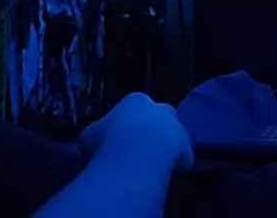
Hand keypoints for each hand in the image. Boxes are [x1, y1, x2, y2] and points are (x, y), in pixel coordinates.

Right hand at [79, 93, 193, 171]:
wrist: (135, 156)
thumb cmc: (107, 141)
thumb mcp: (89, 136)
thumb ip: (97, 134)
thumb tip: (97, 140)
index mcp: (135, 101)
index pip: (134, 108)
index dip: (127, 124)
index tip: (120, 138)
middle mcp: (160, 108)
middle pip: (158, 116)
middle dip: (151, 130)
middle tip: (138, 149)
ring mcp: (177, 126)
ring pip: (173, 134)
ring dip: (166, 146)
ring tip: (151, 164)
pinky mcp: (187, 148)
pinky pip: (183, 156)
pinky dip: (176, 164)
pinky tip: (165, 174)